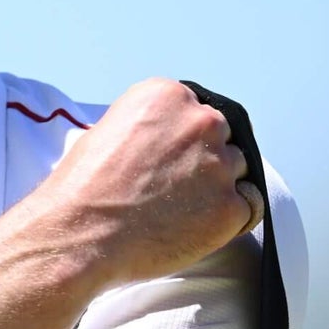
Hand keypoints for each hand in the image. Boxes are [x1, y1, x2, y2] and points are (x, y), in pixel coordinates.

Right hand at [29, 78, 260, 289]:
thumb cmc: (83, 188)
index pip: (198, 109)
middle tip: (175, 187)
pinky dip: (229, 218)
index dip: (184, 138)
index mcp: (168, 95)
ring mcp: (219, 164)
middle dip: (205, 158)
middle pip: (222, 135)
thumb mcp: (110, 129)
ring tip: (180, 210)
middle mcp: (200, 121)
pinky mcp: (230, 206)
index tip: (167, 159)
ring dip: (217, 188)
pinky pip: (249, 206)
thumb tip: (168, 139)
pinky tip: (198, 227)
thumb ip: (151, 125)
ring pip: (237, 170)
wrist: (79, 234)